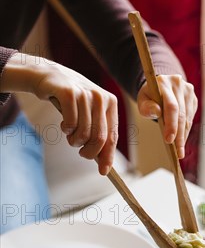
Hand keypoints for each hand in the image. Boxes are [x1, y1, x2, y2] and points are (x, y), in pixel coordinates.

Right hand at [1, 53, 117, 174]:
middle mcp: (101, 97)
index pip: (112, 136)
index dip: (107, 156)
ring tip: (70, 134)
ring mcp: (85, 94)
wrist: (48, 76)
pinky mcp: (69, 93)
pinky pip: (70, 124)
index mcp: (111, 102)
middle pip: (99, 138)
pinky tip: (64, 124)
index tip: (104, 171)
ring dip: (74, 141)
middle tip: (81, 152)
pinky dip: (65, 129)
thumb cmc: (71, 101)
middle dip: (88, 152)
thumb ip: (98, 134)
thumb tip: (105, 165)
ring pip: (83, 133)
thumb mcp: (89, 114)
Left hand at [137, 75, 197, 158]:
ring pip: (188, 118)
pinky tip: (182, 140)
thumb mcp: (142, 100)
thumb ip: (146, 107)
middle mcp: (178, 84)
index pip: (171, 107)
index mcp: (164, 83)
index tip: (169, 141)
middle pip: (182, 114)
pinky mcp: (193, 98)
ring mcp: (188, 91)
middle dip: (179, 135)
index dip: (171, 125)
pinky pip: (191, 118)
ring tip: (180, 150)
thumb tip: (156, 112)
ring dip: (184, 135)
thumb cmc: (149, 96)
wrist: (160, 86)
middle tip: (178, 152)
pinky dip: (186, 130)